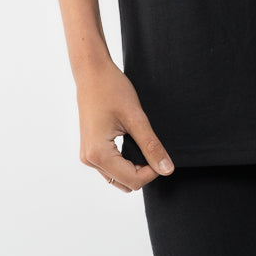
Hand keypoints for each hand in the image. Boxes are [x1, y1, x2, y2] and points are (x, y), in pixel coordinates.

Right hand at [74, 59, 174, 191]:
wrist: (92, 72)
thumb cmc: (112, 89)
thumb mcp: (136, 117)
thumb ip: (151, 146)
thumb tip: (167, 170)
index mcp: (98, 154)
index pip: (133, 180)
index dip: (152, 171)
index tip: (160, 152)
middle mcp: (89, 160)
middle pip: (125, 183)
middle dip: (143, 171)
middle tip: (152, 146)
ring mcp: (87, 156)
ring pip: (118, 178)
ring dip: (134, 168)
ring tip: (141, 142)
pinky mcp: (90, 150)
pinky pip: (111, 168)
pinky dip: (125, 162)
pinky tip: (132, 143)